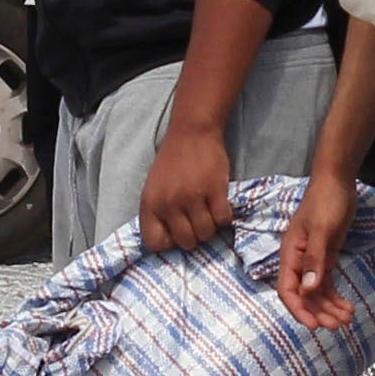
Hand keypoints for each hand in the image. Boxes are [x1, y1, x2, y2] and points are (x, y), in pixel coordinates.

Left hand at [138, 114, 234, 254]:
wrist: (192, 132)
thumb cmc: (173, 162)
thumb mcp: (154, 189)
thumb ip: (159, 214)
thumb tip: (171, 242)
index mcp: (149, 204)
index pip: (155, 243)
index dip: (169, 242)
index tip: (177, 231)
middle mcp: (168, 204)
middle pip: (186, 242)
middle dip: (195, 236)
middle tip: (199, 220)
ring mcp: (191, 197)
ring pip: (206, 233)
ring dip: (211, 227)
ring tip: (209, 211)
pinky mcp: (214, 190)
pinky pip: (223, 220)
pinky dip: (224, 216)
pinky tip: (219, 203)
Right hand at [274, 173, 356, 328]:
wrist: (337, 182)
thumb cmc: (326, 201)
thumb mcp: (322, 229)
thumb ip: (316, 259)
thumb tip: (309, 288)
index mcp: (291, 254)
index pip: (288, 289)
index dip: (299, 310)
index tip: (314, 326)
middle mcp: (299, 261)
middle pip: (304, 295)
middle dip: (319, 312)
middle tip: (338, 325)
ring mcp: (312, 260)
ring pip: (316, 292)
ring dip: (329, 308)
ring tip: (347, 319)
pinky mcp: (325, 257)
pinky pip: (327, 283)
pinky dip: (336, 297)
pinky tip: (347, 307)